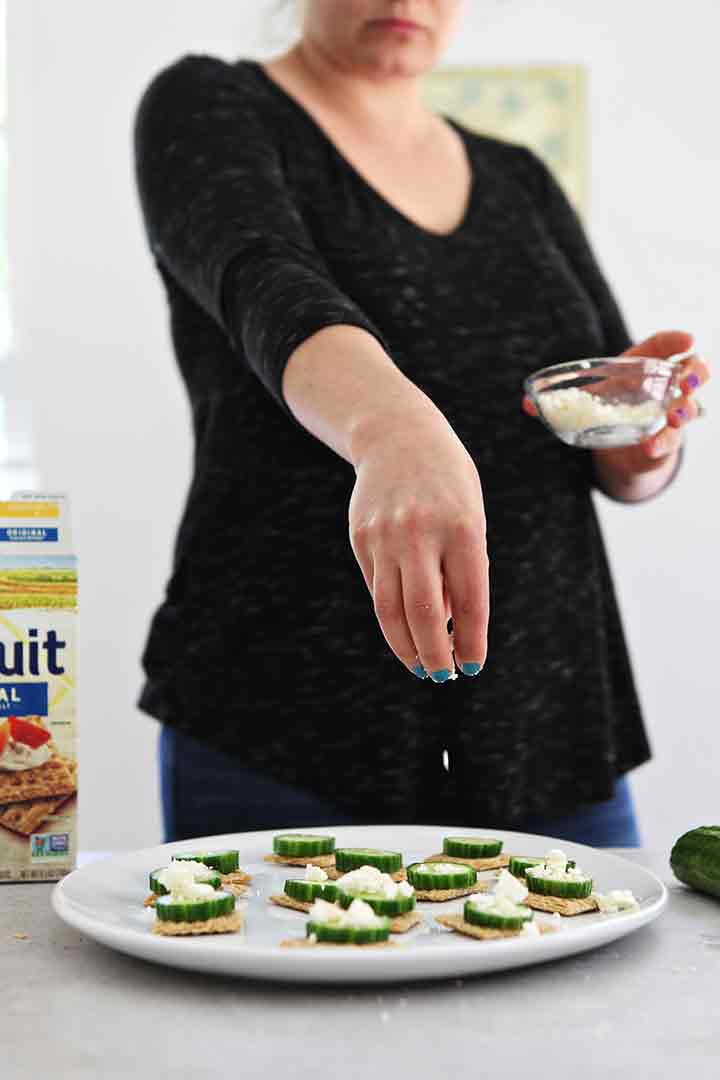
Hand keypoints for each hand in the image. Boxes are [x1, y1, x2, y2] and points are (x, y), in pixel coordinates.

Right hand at [348, 411, 488, 681]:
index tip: (472, 667)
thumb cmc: (448, 484)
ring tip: (421, 666)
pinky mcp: (360, 538)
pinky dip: (392, 616)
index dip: (472, 640)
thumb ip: (463, 569)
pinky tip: (404, 629)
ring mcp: (384, 536)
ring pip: (391, 610)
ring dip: (406, 646)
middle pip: (426, 613)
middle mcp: (420, 533)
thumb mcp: (470, 517)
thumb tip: (451, 627)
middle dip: (436, 654)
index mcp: (461, 528)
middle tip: (443, 677)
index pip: (471, 600)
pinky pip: (377, 589)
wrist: (397, 436)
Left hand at [522, 330, 709, 496]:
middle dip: (697, 371)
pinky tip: (651, 445)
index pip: (665, 345)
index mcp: (643, 367)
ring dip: (686, 408)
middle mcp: (664, 387)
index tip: (688, 338)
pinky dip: (661, 443)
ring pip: (690, 407)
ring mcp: (669, 414)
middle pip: (693, 372)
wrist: (619, 444)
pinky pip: (670, 440)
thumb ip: (556, 402)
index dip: (676, 340)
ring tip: (676, 413)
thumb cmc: (606, 407)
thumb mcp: (584, 400)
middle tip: (689, 375)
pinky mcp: (666, 440)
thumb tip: (524, 405)